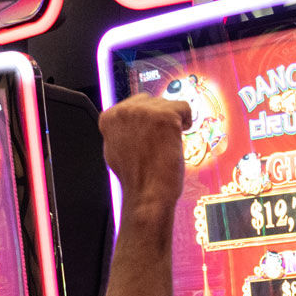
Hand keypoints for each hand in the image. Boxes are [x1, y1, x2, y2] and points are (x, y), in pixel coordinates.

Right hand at [100, 94, 192, 217]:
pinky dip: (186, 122)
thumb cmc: (135, 178)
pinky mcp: (165, 116)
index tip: (149, 137)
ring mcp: (144, 112)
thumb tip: (132, 120)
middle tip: (159, 144)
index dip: (147, 121)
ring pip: (168, 104)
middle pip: (152, 101)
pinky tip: (177, 139)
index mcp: (109, 117)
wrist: (146, 194)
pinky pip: (185, 108)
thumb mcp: (116, 148)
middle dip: (159, 119)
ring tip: (165, 145)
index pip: (135, 104)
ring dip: (172, 123)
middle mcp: (124, 110)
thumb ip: (122, 129)